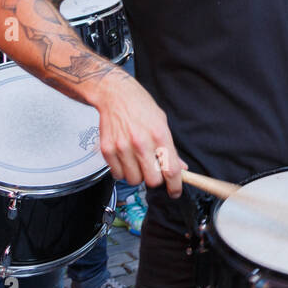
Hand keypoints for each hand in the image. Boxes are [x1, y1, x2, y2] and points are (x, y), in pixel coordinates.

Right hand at [94, 73, 184, 196]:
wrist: (115, 95)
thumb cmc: (140, 107)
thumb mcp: (162, 123)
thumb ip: (170, 148)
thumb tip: (181, 168)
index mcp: (159, 135)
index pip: (171, 169)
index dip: (175, 185)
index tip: (175, 191)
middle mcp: (141, 142)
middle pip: (152, 180)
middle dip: (155, 179)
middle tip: (153, 170)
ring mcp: (122, 147)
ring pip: (133, 180)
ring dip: (137, 175)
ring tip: (137, 161)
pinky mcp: (107, 150)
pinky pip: (117, 175)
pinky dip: (122, 171)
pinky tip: (125, 158)